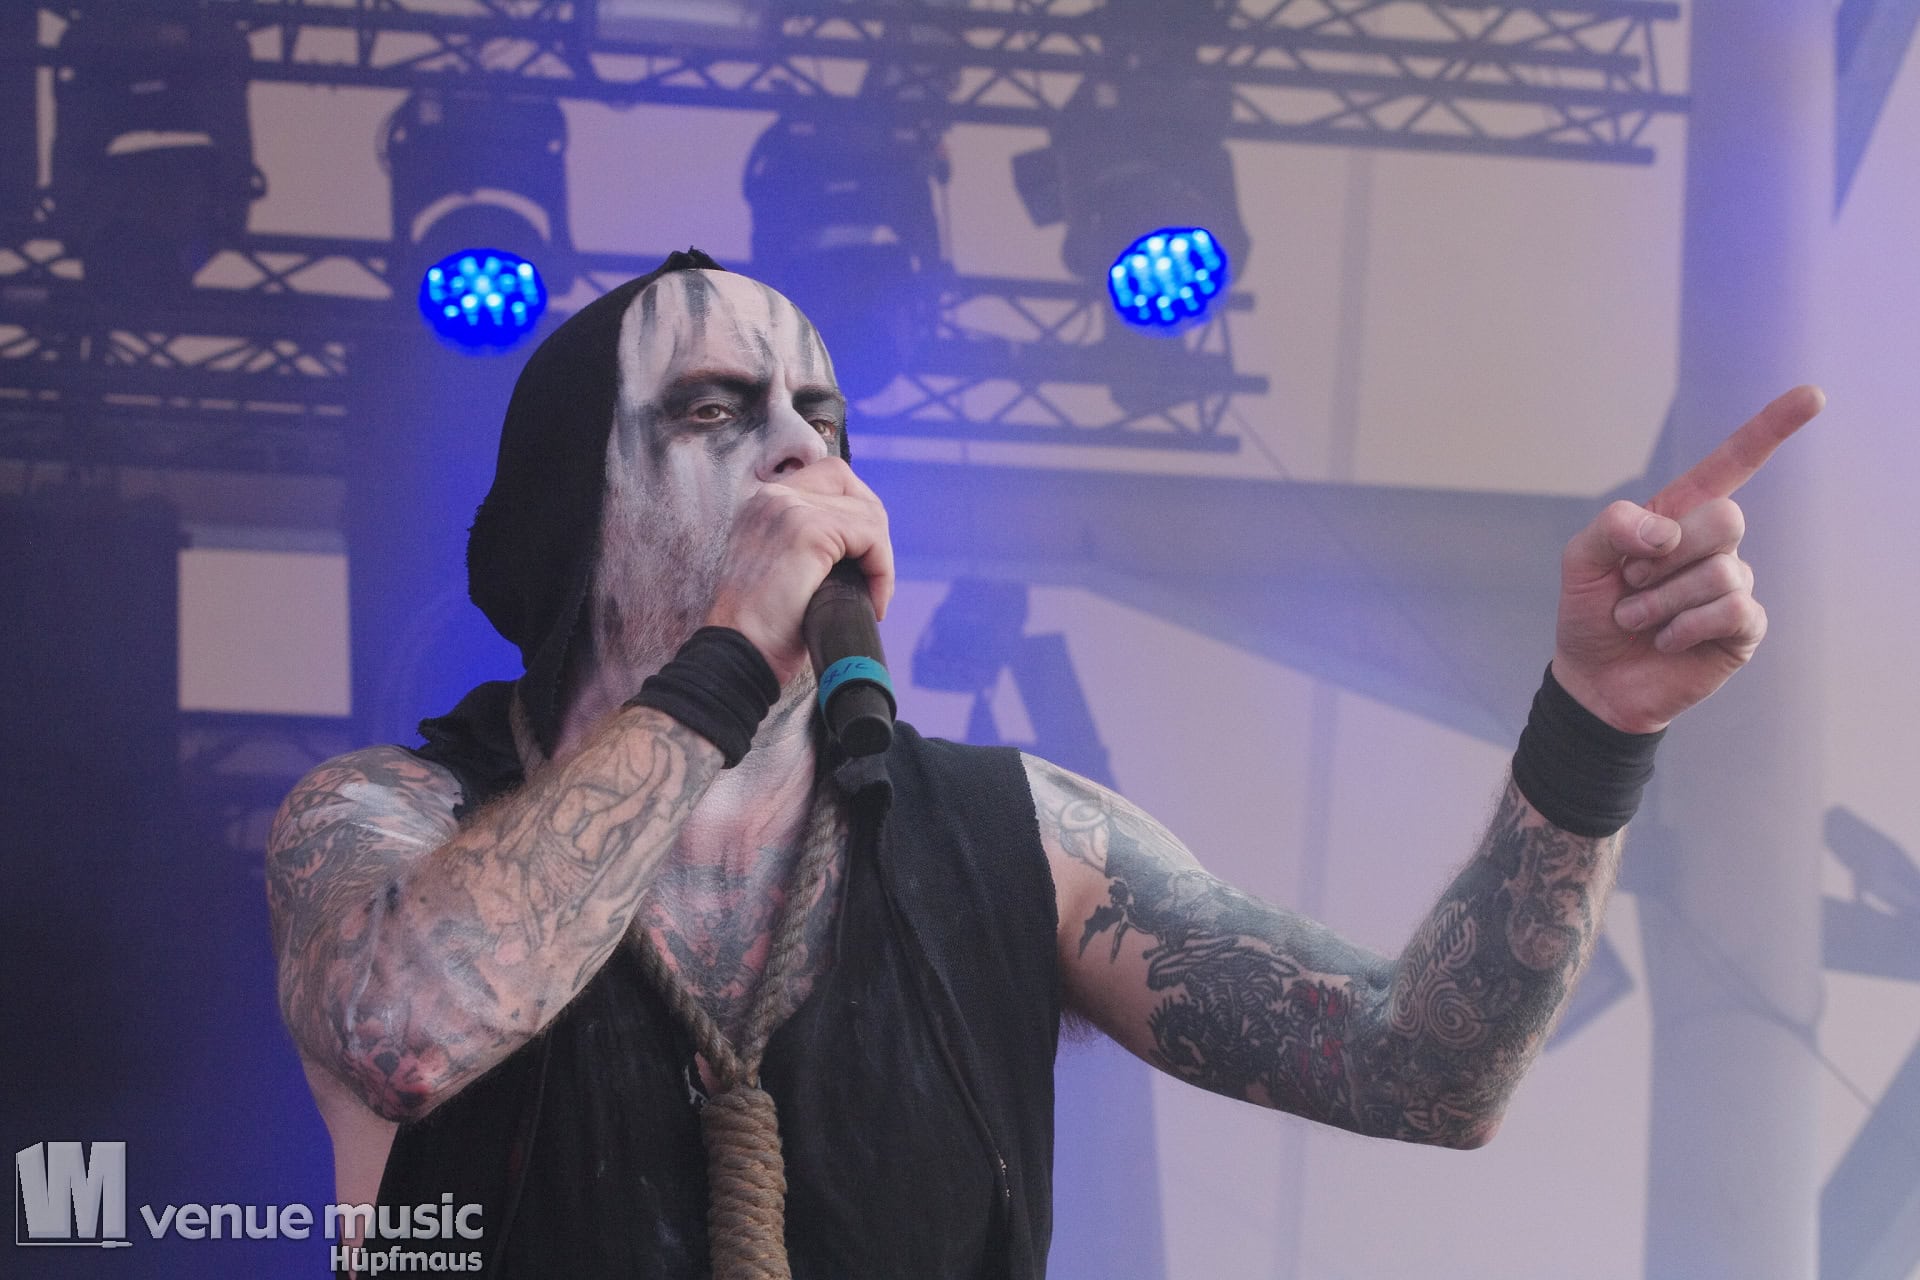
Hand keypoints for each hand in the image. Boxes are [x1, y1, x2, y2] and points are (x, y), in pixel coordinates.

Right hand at [702, 456, 894, 682]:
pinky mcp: (808, 531)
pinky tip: (873, 601)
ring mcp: (789, 508)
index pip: (830, 477)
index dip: (856, 513)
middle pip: (850, 485)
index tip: (860, 560)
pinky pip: (871, 537)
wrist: (737, 653)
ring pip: (867, 512)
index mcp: (763, 502)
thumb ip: (809, 543)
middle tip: (872, 578)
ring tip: (872, 596)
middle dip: (873, 530)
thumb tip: (859, 544)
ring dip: (880, 557)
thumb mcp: (782, 568)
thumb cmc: (763, 628)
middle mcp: (772, 496)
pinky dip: (882, 570)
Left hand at [1551, 385, 1822, 733]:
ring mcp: (1732, 585)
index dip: (1771, 429)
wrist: (1594, 678)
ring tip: (1636, 619)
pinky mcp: (1742, 627)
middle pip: (1727, 518)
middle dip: (1666, 556)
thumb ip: (1613, 526)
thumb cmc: (1591, 611)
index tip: (1813, 395)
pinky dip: (1685, 626)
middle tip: (1631, 583)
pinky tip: (1666, 640)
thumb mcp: (1582, 560)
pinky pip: (1733, 610)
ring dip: (1662, 600)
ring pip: (1722, 571)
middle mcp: (1713, 545)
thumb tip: (1668, 531)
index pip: (1732, 464)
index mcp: (1678, 515)